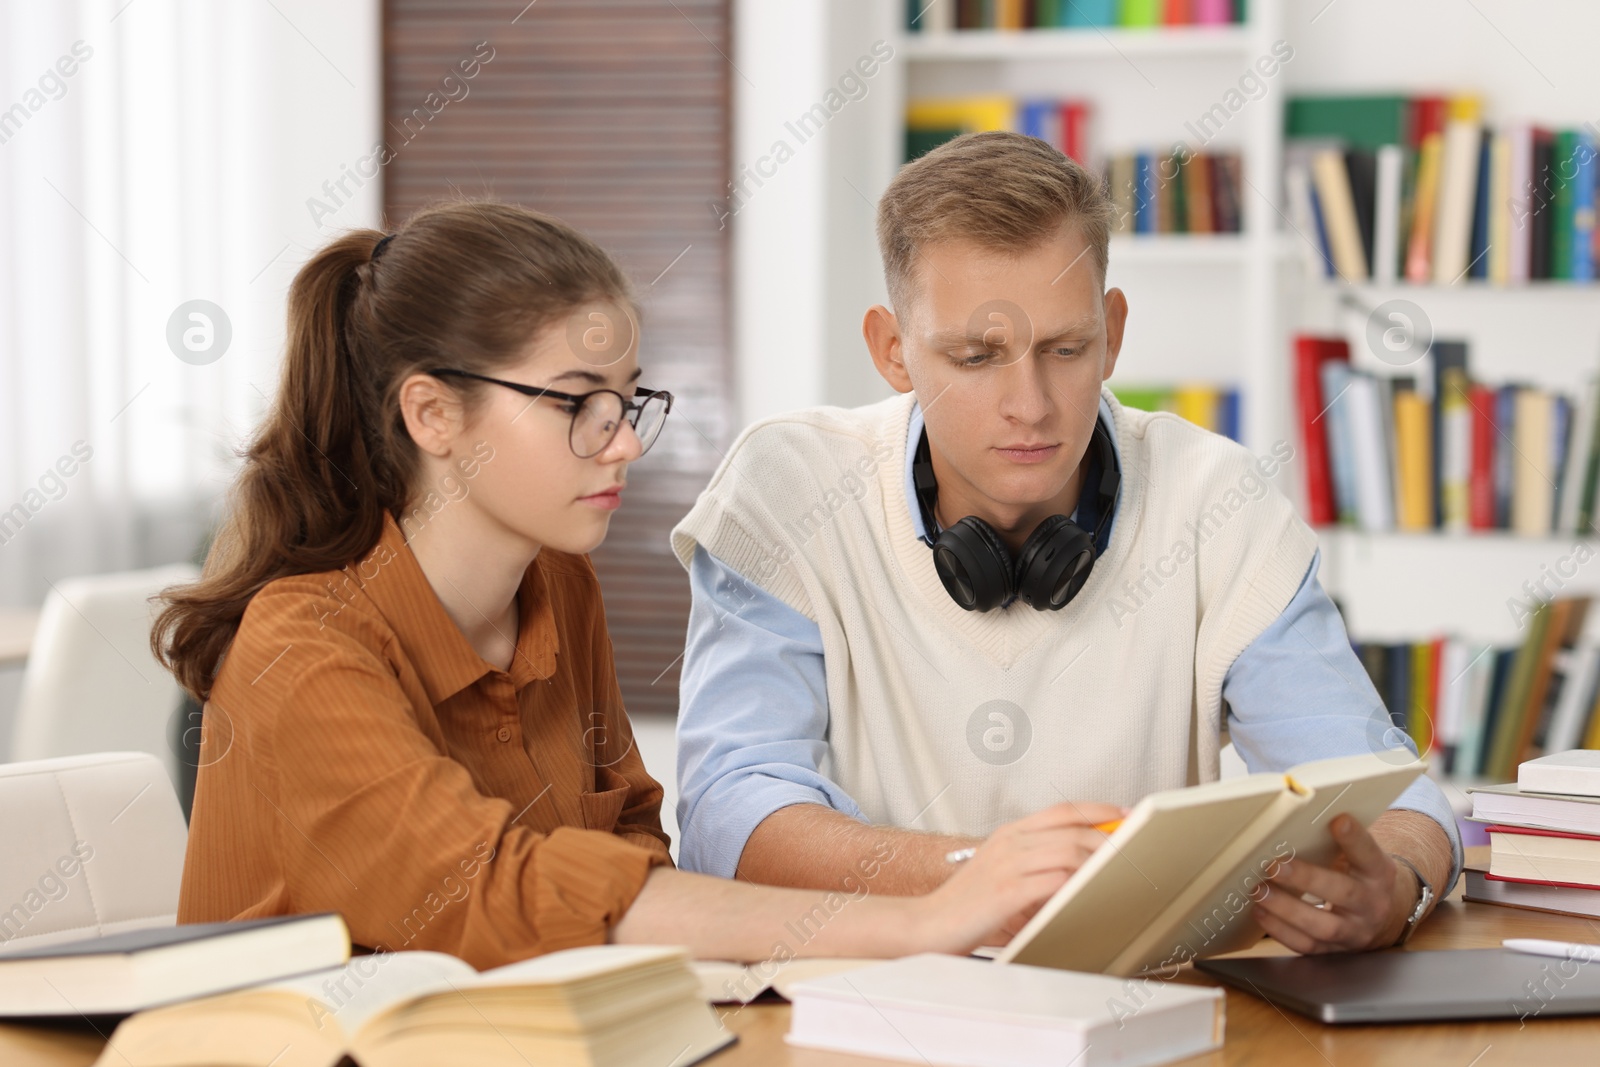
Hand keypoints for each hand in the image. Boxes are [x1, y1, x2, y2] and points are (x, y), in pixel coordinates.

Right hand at [912, 800, 1126, 954]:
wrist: (928, 924)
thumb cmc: (967, 905)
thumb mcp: (1002, 875)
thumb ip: (1036, 867)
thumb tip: (1079, 870)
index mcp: (1009, 834)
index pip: (1060, 810)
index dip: (1096, 808)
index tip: (1123, 812)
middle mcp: (1009, 842)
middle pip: (1071, 829)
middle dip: (1109, 837)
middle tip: (1133, 849)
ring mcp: (1007, 865)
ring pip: (1068, 851)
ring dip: (1098, 861)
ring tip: (1119, 872)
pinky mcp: (1006, 891)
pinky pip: (1053, 880)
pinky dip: (1077, 884)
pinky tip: (1089, 892)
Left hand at [1252, 813, 1417, 953]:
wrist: (1381, 916)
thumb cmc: (1359, 875)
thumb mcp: (1360, 856)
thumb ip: (1338, 841)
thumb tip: (1297, 815)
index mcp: (1379, 873)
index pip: (1368, 854)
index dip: (1354, 839)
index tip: (1337, 820)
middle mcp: (1371, 904)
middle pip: (1343, 893)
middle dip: (1307, 879)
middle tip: (1274, 865)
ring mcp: (1354, 931)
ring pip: (1323, 926)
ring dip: (1287, 909)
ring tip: (1260, 890)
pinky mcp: (1335, 950)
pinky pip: (1307, 946)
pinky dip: (1281, 931)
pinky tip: (1261, 912)